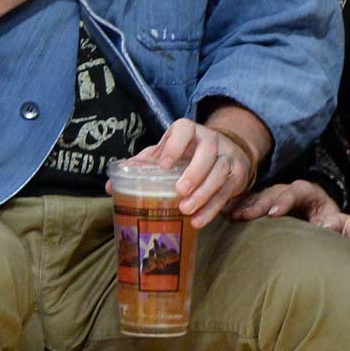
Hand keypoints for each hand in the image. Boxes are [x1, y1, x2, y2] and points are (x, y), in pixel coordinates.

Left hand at [133, 118, 253, 228]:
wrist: (225, 151)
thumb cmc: (187, 154)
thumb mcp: (165, 153)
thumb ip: (142, 166)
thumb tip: (111, 187)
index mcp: (189, 132)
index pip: (184, 129)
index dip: (175, 145)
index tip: (164, 165)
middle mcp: (211, 140)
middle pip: (207, 151)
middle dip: (195, 172)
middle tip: (180, 192)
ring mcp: (227, 156)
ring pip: (221, 171)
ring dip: (205, 192)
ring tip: (187, 210)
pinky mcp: (238, 174)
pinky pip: (227, 191)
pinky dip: (213, 208)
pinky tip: (199, 221)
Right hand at [232, 179, 349, 230]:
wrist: (322, 223)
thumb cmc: (329, 222)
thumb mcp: (336, 221)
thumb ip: (336, 223)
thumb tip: (329, 226)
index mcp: (307, 191)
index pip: (295, 191)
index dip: (284, 201)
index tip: (274, 214)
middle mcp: (287, 191)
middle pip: (272, 193)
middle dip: (258, 204)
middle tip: (244, 216)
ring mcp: (273, 197)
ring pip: (257, 198)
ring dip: (243, 206)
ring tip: (229, 216)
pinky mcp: (262, 206)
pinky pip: (247, 205)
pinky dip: (236, 209)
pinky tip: (221, 214)